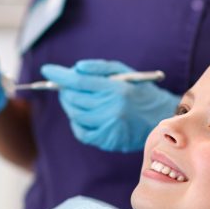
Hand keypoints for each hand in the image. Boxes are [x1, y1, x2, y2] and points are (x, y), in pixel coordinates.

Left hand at [41, 59, 180, 151]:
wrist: (162, 119)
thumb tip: (75, 69)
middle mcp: (113, 108)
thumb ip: (100, 68)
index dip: (60, 75)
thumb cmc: (140, 92)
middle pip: (74, 98)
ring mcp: (110, 127)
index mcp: (117, 89)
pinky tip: (83, 116)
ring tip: (77, 99)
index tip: (47, 69)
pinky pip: (81, 132)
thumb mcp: (125, 73)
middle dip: (64, 90)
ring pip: (75, 115)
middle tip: (65, 86)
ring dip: (70, 105)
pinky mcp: (108, 140)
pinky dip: (77, 123)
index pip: (80, 81)